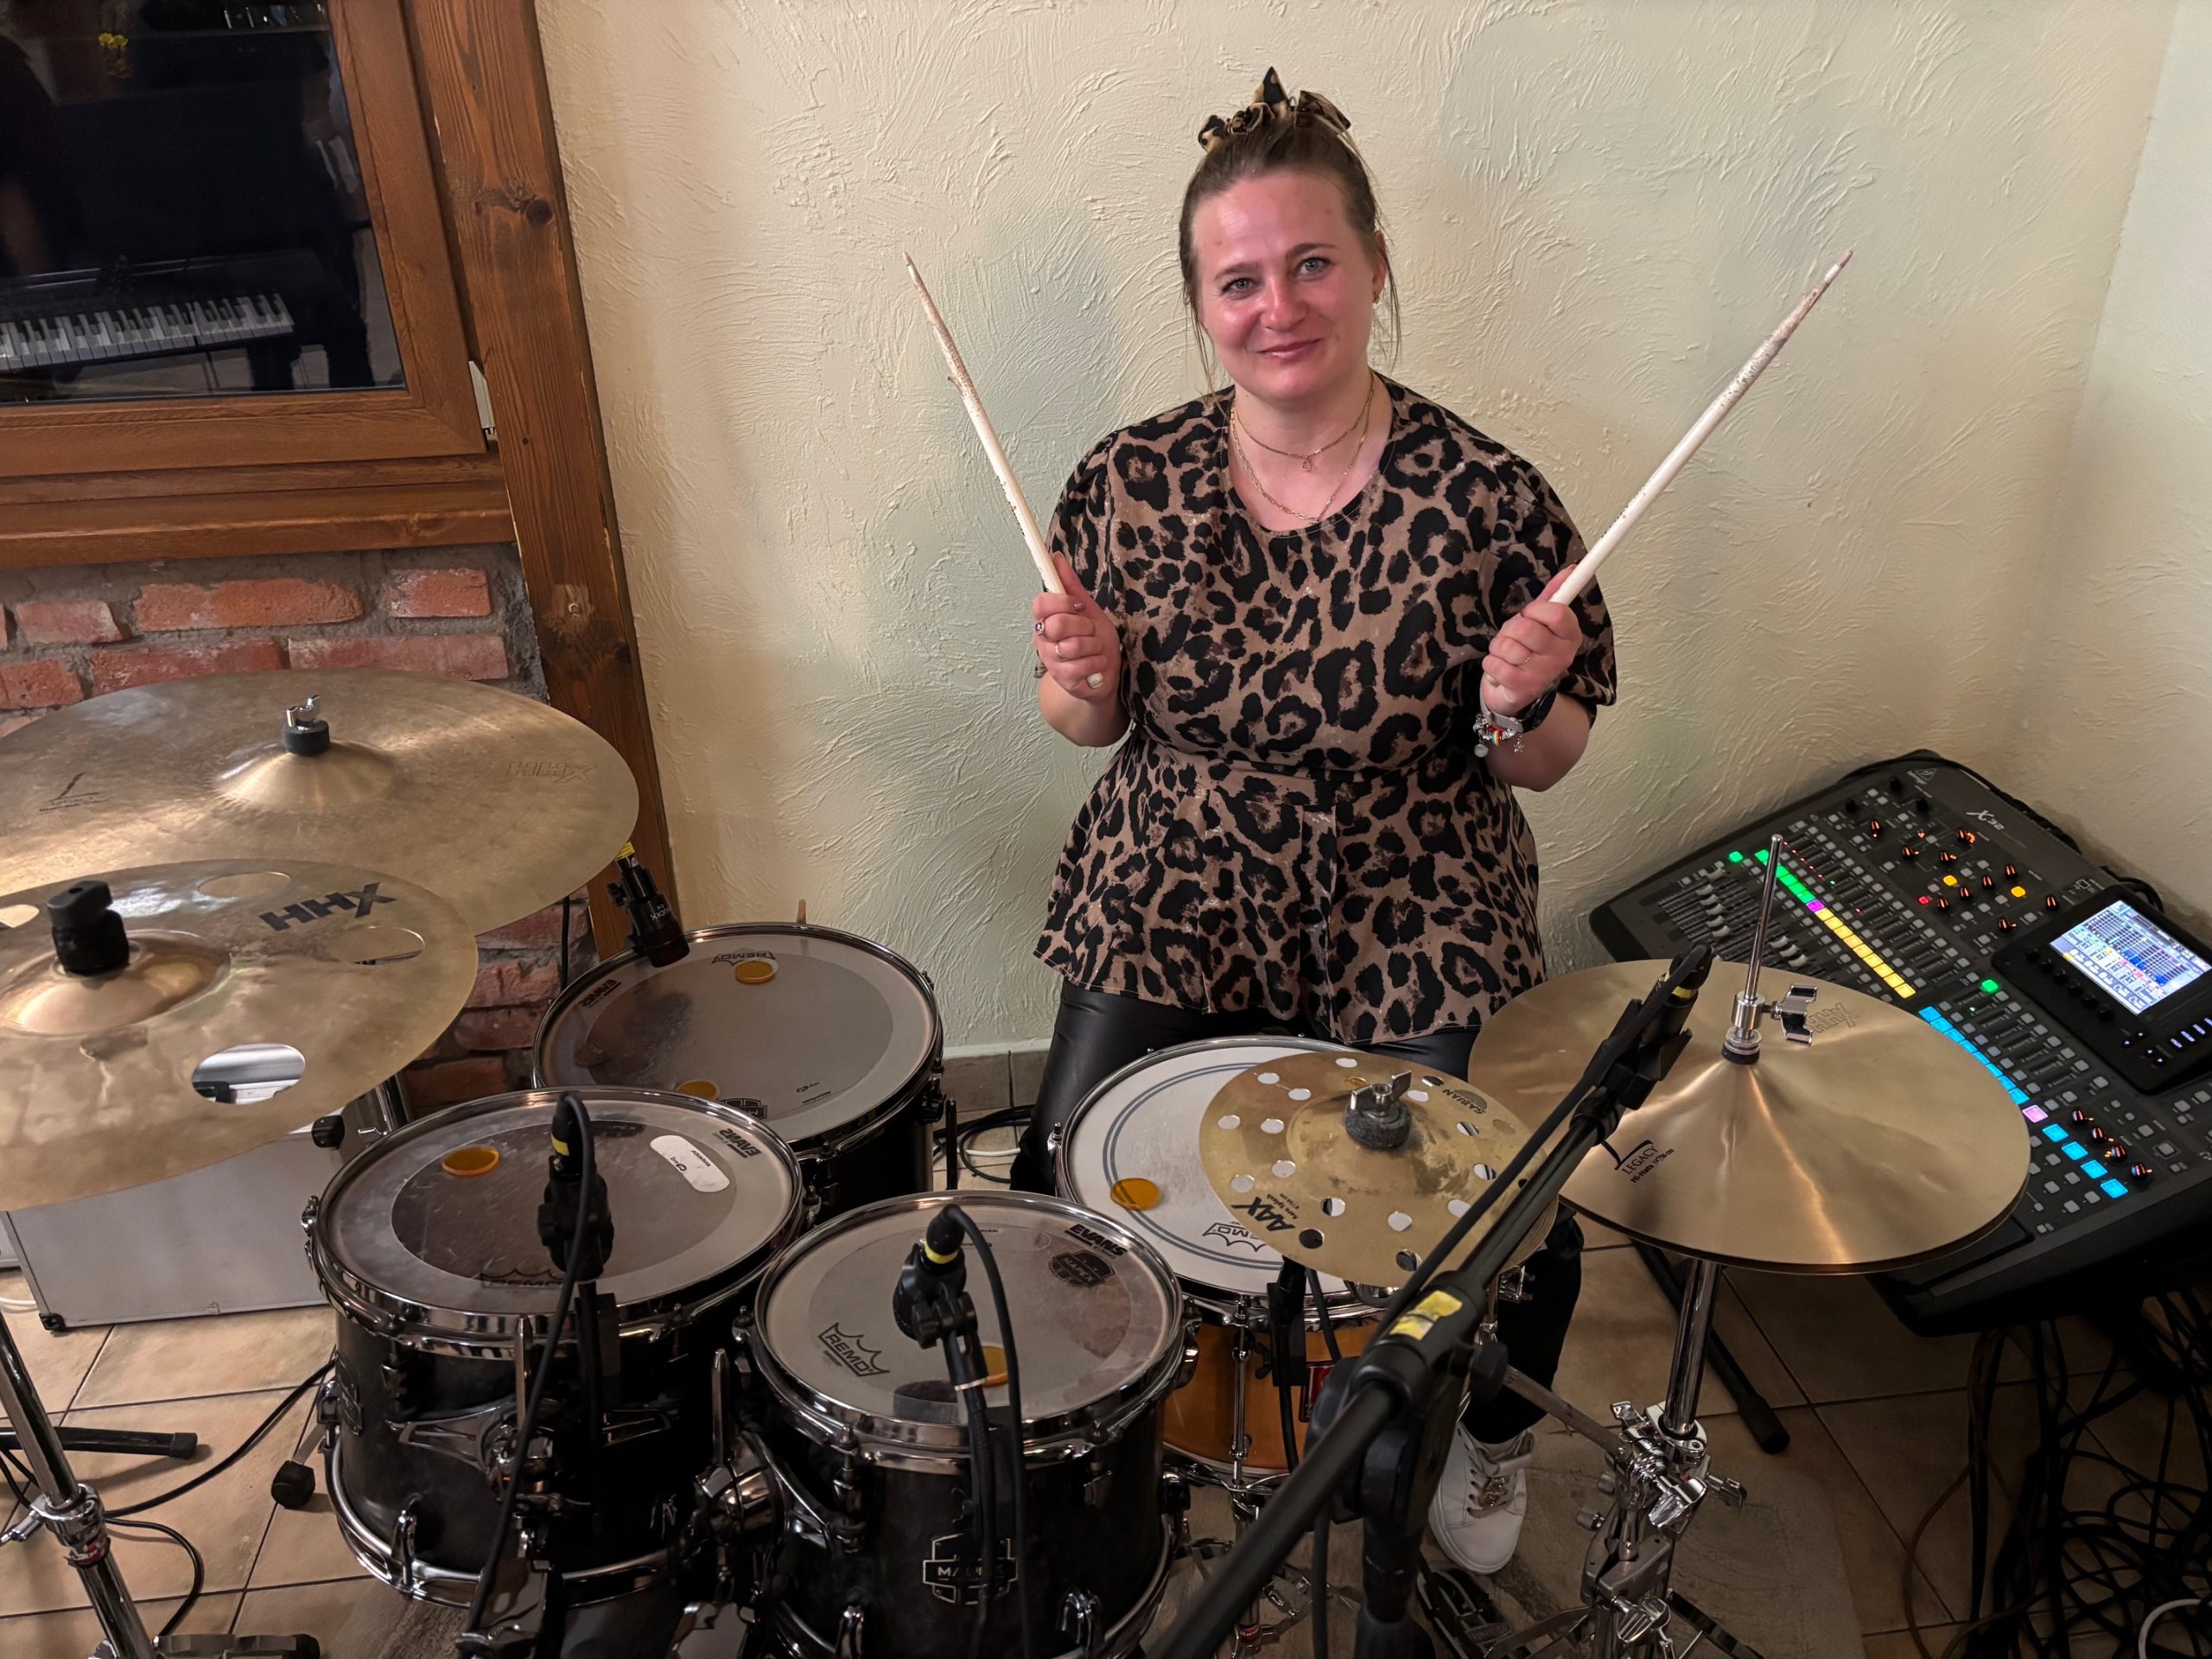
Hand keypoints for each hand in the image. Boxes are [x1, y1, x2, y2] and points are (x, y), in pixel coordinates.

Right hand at [1033, 553, 1120, 702]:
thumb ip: (1071, 585)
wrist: (1103, 673)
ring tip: (1096, 649)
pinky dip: (1097, 664)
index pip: (1041, 604)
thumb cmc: (1094, 640)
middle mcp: (1043, 639)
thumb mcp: (1088, 609)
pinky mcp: (1062, 679)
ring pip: (1072, 646)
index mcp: (1046, 619)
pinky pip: (1080, 666)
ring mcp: (1051, 661)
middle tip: (1091, 631)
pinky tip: (1097, 665)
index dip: (1062, 602)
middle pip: (1058, 624)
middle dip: (1084, 626)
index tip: (1077, 606)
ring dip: (1094, 647)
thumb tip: (1056, 557)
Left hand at [1480, 569, 1579, 715]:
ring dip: (1499, 646)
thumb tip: (1570, 569)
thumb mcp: (1541, 620)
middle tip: (1515, 636)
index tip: (1530, 613)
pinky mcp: (1523, 688)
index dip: (1536, 609)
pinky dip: (1491, 662)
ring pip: (1507, 646)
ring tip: (1507, 653)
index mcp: (1571, 636)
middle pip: (1526, 629)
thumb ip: (1554, 595)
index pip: (1558, 613)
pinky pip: (1494, 663)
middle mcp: (1562, 656)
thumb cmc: (1529, 648)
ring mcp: (1543, 674)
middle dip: (1511, 629)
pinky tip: (1500, 667)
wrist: (1517, 689)